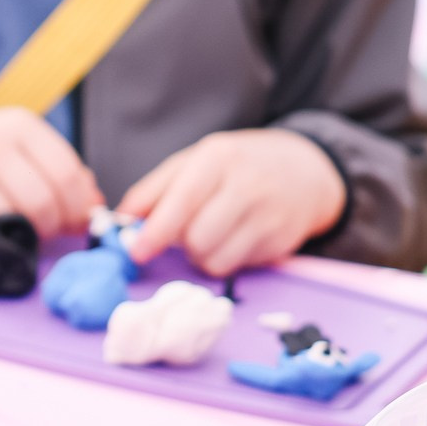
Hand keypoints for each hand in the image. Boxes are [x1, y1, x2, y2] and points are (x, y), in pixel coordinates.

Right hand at [0, 109, 102, 245]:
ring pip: (16, 223)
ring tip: (14, 229)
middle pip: (44, 203)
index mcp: (19, 125)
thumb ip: (58, 169)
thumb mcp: (17, 144)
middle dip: (51, 226)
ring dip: (23, 237)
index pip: (67, 174)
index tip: (76, 221)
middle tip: (44, 230)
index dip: (78, 206)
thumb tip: (95, 205)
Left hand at [116, 128, 346, 273]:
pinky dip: (225, 259)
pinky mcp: (281, 240)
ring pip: (215, 259)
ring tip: (212, 234)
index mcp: (217, 158)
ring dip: (202, 255)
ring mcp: (268, 214)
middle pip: (197, 238)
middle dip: (182, 244)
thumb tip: (121, 219)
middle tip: (187, 231)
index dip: (156, 231)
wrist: (305, 170)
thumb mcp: (196, 162)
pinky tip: (235, 238)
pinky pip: (236, 266)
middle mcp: (246, 184)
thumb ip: (155, 189)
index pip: (183, 200)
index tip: (137, 251)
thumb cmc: (237, 166)